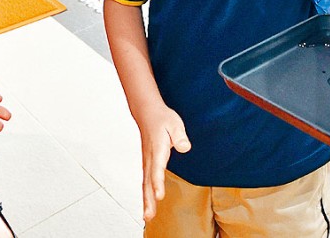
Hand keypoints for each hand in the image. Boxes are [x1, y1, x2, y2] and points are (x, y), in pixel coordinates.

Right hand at [138, 104, 190, 221]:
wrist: (147, 112)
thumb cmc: (162, 119)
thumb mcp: (174, 122)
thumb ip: (179, 135)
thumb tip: (184, 147)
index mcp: (157, 149)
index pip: (157, 169)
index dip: (158, 183)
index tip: (159, 196)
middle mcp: (150, 158)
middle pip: (148, 181)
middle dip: (149, 199)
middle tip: (149, 215)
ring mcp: (147, 161)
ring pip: (145, 184)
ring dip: (146, 200)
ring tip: (147, 216)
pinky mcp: (148, 164)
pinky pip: (145, 182)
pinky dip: (145, 195)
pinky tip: (148, 205)